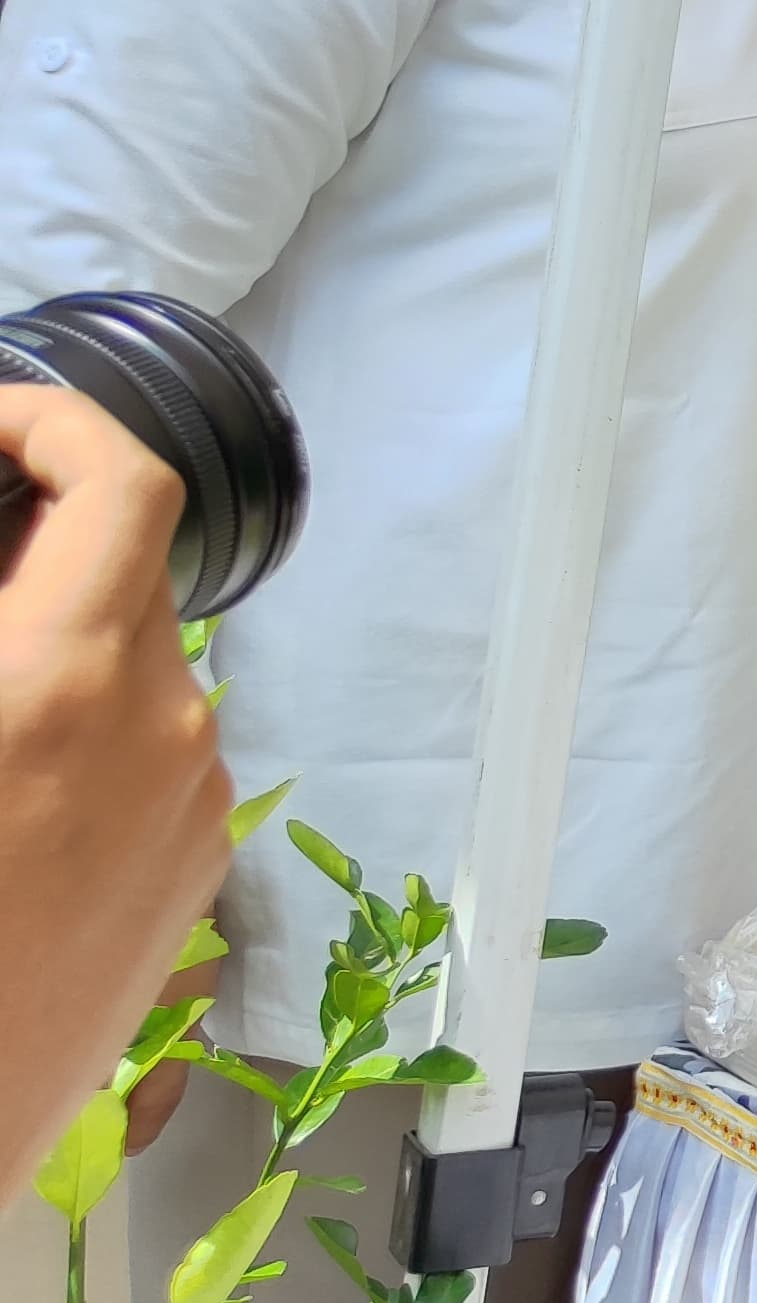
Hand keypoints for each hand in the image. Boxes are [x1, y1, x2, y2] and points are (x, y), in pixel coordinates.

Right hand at [0, 386, 235, 1193]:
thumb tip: (0, 570)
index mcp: (72, 682)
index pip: (124, 485)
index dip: (58, 424)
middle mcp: (164, 735)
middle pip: (127, 575)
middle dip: (36, 542)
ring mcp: (192, 810)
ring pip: (134, 668)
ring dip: (53, 641)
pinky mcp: (191, 878)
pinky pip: (145, 756)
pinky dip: (78, 727)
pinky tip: (0, 776)